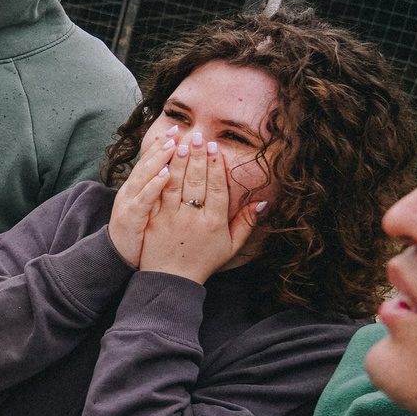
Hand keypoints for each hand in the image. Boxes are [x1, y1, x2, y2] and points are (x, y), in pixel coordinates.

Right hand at [107, 124, 177, 266]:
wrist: (116, 256)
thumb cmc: (137, 233)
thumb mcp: (147, 208)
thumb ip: (157, 191)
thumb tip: (174, 174)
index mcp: (136, 188)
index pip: (150, 161)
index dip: (162, 144)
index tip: (178, 130)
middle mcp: (131, 191)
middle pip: (147, 164)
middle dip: (162, 146)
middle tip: (178, 131)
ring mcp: (129, 203)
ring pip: (144, 176)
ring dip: (159, 160)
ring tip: (173, 145)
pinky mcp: (131, 217)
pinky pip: (144, 199)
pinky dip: (154, 185)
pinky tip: (166, 174)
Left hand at [136, 132, 263, 283]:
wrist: (171, 279)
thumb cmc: (204, 261)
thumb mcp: (231, 246)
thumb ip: (247, 223)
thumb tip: (264, 202)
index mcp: (214, 223)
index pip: (216, 188)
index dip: (216, 167)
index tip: (216, 148)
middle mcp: (193, 218)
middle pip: (196, 181)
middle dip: (198, 156)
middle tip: (198, 136)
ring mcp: (170, 218)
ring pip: (175, 184)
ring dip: (179, 161)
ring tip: (182, 142)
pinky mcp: (152, 220)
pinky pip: (156, 194)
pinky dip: (159, 176)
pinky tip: (162, 161)